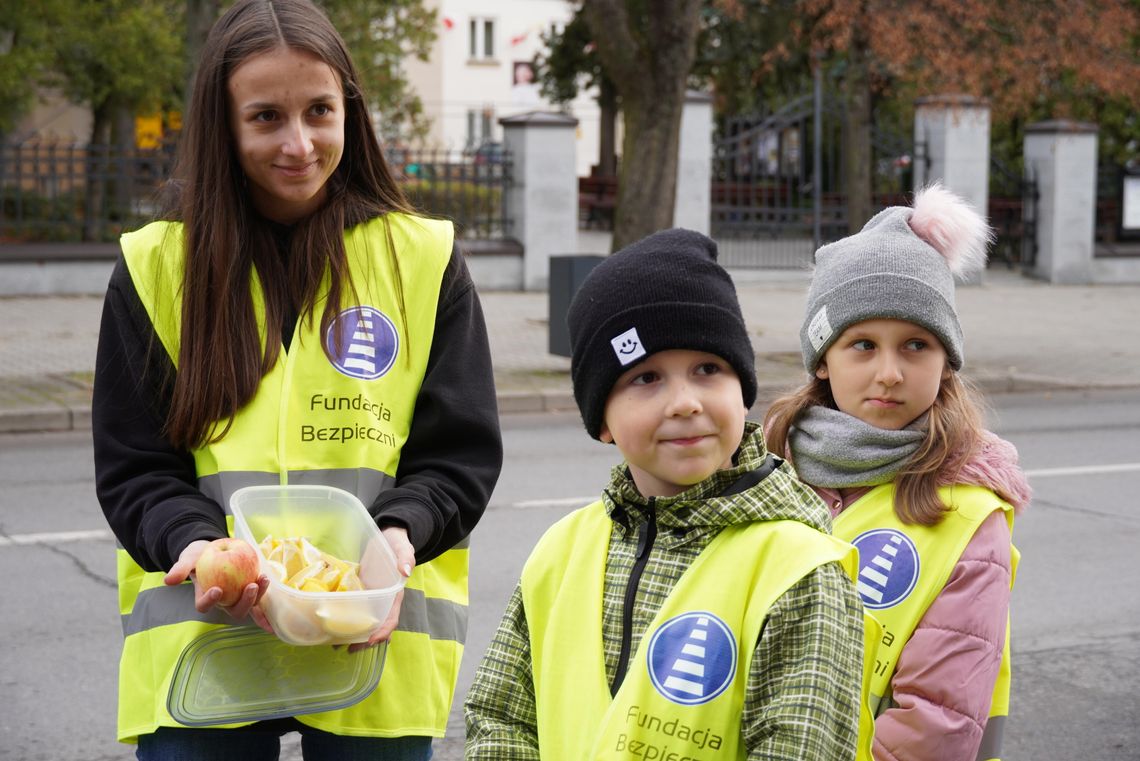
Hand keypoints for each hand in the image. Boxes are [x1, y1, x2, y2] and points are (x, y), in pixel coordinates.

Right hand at [165, 538, 268, 620]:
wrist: (213, 550)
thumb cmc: (199, 556)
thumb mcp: (188, 558)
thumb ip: (180, 568)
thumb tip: (168, 580)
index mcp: (205, 597)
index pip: (205, 605)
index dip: (210, 600)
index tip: (217, 589)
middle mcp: (223, 602)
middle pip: (233, 610)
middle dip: (244, 602)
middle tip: (250, 586)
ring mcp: (238, 598)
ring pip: (249, 605)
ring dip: (258, 596)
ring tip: (262, 579)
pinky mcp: (250, 591)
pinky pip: (260, 596)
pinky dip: (266, 596)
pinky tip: (272, 586)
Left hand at [348, 526, 413, 652]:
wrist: (388, 536)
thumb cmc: (397, 543)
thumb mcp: (402, 547)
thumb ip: (405, 557)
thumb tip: (405, 571)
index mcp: (395, 594)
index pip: (391, 619)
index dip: (382, 632)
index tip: (370, 641)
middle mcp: (384, 600)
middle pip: (376, 626)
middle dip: (364, 640)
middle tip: (348, 649)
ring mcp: (372, 597)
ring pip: (365, 621)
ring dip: (353, 634)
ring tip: (336, 643)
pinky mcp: (361, 591)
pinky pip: (354, 609)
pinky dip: (346, 619)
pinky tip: (333, 623)